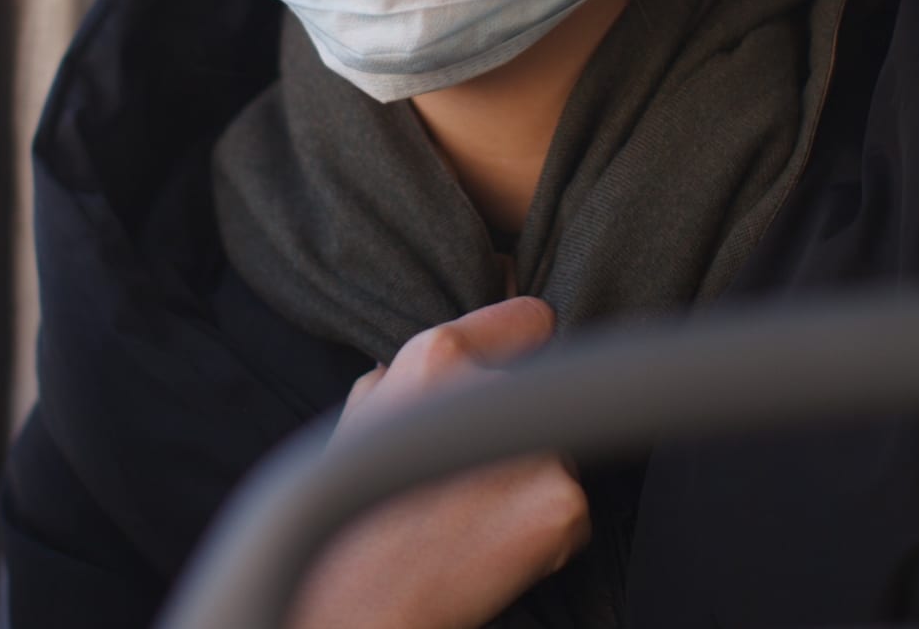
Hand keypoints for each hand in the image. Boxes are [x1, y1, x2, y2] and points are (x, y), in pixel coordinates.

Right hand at [287, 297, 589, 628]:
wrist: (358, 605)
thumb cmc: (349, 512)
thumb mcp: (359, 416)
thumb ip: (409, 373)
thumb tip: (454, 352)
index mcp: (440, 356)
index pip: (531, 318)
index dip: (523, 349)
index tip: (523, 370)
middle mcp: (496, 390)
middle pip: (543, 395)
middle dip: (520, 427)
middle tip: (472, 475)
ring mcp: (539, 446)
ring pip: (558, 451)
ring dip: (531, 481)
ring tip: (472, 519)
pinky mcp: (565, 503)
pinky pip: (569, 506)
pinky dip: (544, 530)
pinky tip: (492, 549)